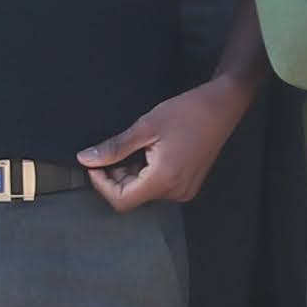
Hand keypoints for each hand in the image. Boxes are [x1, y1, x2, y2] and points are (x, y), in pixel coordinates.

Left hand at [81, 72, 255, 210]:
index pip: (122, 200)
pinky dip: (146, 174)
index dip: (102, 185)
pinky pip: (159, 187)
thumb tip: (85, 160)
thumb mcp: (145, 127)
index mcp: (163, 180)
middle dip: (116, 177)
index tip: (94, 164)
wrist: (222, 106)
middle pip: (133, 197)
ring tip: (135, 148)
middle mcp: (175, 192)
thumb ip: (114, 148)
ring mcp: (185, 190)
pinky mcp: (189, 184)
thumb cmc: (186, 112)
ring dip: (131, 175)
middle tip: (112, 151)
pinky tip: (149, 153)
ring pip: (145, 192)